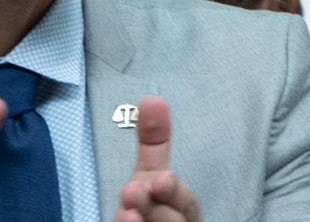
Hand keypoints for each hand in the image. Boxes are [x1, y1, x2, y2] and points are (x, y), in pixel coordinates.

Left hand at [113, 99, 203, 221]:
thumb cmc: (150, 213)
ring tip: (124, 216)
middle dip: (155, 209)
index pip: (186, 205)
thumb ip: (154, 144)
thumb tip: (152, 99)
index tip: (158, 179)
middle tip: (133, 192)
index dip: (174, 194)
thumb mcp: (149, 179)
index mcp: (182, 213)